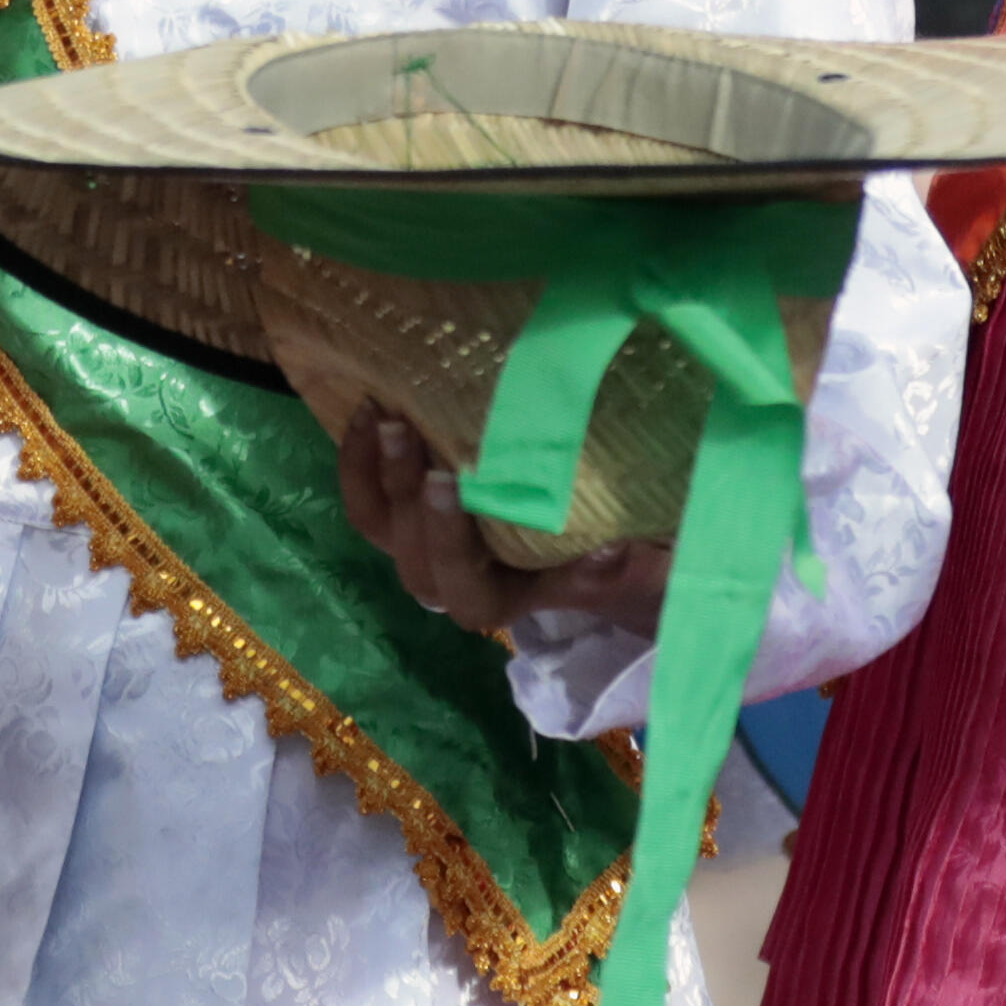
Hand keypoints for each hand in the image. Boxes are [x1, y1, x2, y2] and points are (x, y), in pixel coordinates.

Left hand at [332, 400, 669, 647]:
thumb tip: (607, 550)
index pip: (468, 591)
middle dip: (406, 495)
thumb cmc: (630, 551)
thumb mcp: (643, 563)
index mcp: (507, 598)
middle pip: (415, 557)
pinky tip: (371, 407)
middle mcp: (456, 578)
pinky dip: (362, 458)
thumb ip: (627, 564)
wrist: (614, 540)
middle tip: (407, 429)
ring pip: (384, 526)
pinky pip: (371, 497)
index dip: (451, 543)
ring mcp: (428, 542)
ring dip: (376, 473)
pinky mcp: (413, 507)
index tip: (453, 482)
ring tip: (383, 414)